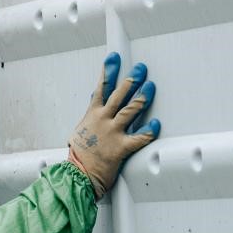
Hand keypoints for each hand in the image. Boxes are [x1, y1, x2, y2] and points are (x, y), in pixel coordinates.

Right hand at [68, 52, 160, 199]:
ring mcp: (112, 132)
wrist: (76, 174)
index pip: (101, 87)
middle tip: (140, 69)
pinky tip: (156, 124)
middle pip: (119, 94)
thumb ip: (90, 119)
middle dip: (131, 79)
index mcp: (92, 115)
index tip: (114, 59)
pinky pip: (139, 137)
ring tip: (151, 86)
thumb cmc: (79, 156)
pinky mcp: (121, 147)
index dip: (109, 71)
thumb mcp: (79, 132)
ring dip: (142, 97)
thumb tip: (93, 110)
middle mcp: (102, 120)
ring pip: (130, 110)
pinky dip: (149, 131)